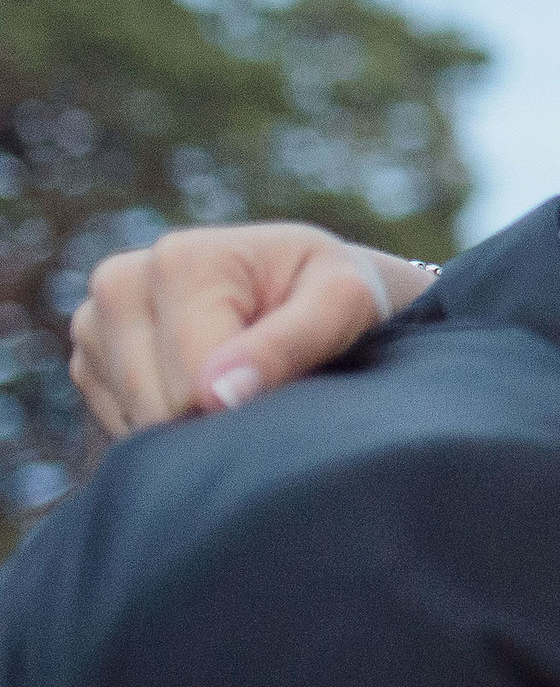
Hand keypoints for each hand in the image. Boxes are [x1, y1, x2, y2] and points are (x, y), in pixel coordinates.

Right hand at [68, 224, 432, 433]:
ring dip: (193, 422)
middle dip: (218, 412)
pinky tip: (207, 389)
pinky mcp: (90, 361)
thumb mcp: (342, 304)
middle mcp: (120, 283)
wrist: (311, 287)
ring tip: (239, 378)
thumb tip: (219, 395)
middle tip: (267, 378)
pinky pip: (121, 427)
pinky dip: (167, 426)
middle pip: (157, 407)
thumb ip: (290, 344)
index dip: (248, 402)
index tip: (291, 376)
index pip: (193, 383)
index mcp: (180, 260)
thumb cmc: (335, 292)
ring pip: (135, 423)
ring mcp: (94, 323)